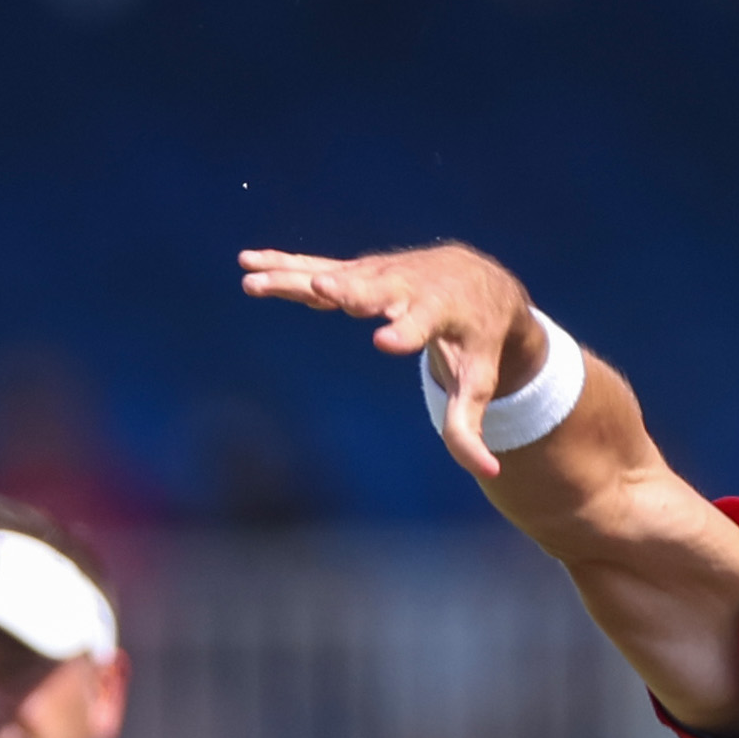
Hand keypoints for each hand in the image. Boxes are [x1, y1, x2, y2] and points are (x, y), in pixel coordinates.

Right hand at [240, 242, 542, 476]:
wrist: (474, 277)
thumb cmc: (475, 337)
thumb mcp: (479, 380)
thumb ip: (470, 426)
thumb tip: (490, 473)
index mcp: (439, 313)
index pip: (420, 325)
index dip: (405, 333)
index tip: (385, 341)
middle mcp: (406, 287)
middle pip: (374, 290)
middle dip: (349, 292)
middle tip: (323, 290)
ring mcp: (376, 276)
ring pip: (331, 276)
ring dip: (291, 278)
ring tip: (251, 280)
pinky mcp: (355, 272)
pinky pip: (314, 267)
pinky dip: (282, 266)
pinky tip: (247, 264)